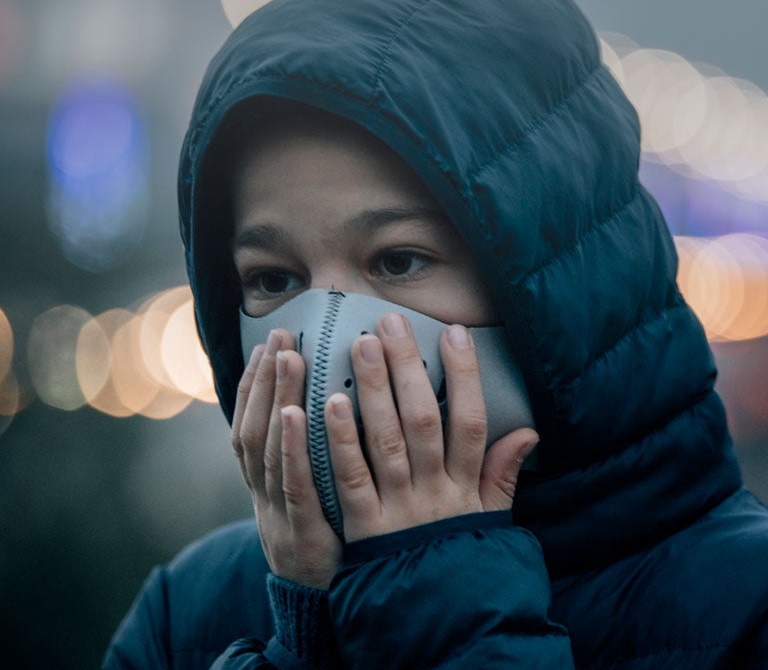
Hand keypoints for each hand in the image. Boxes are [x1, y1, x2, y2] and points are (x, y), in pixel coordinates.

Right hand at [231, 329, 341, 588]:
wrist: (320, 606)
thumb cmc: (328, 541)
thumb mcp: (319, 495)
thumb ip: (324, 453)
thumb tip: (338, 402)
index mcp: (269, 481)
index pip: (255, 421)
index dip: (258, 382)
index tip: (271, 340)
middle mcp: (265, 491)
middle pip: (257, 424)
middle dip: (265, 378)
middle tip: (280, 334)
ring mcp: (279, 510)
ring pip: (269, 446)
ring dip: (276, 397)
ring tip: (287, 355)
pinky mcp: (302, 529)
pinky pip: (293, 483)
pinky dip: (291, 446)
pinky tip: (296, 411)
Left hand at [325, 312, 538, 542]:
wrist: (439, 622)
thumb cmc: (462, 562)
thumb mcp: (491, 521)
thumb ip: (503, 474)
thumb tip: (529, 430)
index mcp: (467, 488)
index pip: (471, 421)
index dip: (465, 376)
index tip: (454, 333)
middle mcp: (436, 493)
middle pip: (423, 420)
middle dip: (407, 368)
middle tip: (390, 322)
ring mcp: (400, 510)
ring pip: (386, 441)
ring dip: (372, 391)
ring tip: (359, 345)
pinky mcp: (365, 530)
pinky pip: (352, 479)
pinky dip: (340, 441)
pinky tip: (328, 405)